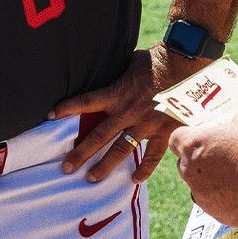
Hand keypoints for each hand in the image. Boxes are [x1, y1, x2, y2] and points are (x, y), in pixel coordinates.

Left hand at [51, 45, 194, 183]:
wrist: (188, 64)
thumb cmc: (157, 59)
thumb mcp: (130, 62)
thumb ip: (116, 74)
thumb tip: (103, 68)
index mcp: (117, 93)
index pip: (85, 102)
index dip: (66, 108)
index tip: (49, 116)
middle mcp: (128, 112)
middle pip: (99, 136)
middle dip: (81, 153)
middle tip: (66, 167)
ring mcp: (147, 124)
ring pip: (121, 150)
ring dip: (105, 166)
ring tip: (91, 179)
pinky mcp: (165, 131)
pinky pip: (153, 155)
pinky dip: (145, 169)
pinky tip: (135, 179)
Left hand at [169, 109, 237, 228]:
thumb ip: (234, 123)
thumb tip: (236, 126)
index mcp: (191, 146)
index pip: (176, 139)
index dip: (190, 137)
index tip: (205, 137)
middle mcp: (190, 173)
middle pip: (186, 164)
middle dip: (201, 160)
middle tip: (226, 157)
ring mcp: (203, 197)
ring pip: (201, 188)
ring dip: (214, 182)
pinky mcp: (219, 216)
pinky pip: (219, 206)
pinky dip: (229, 201)